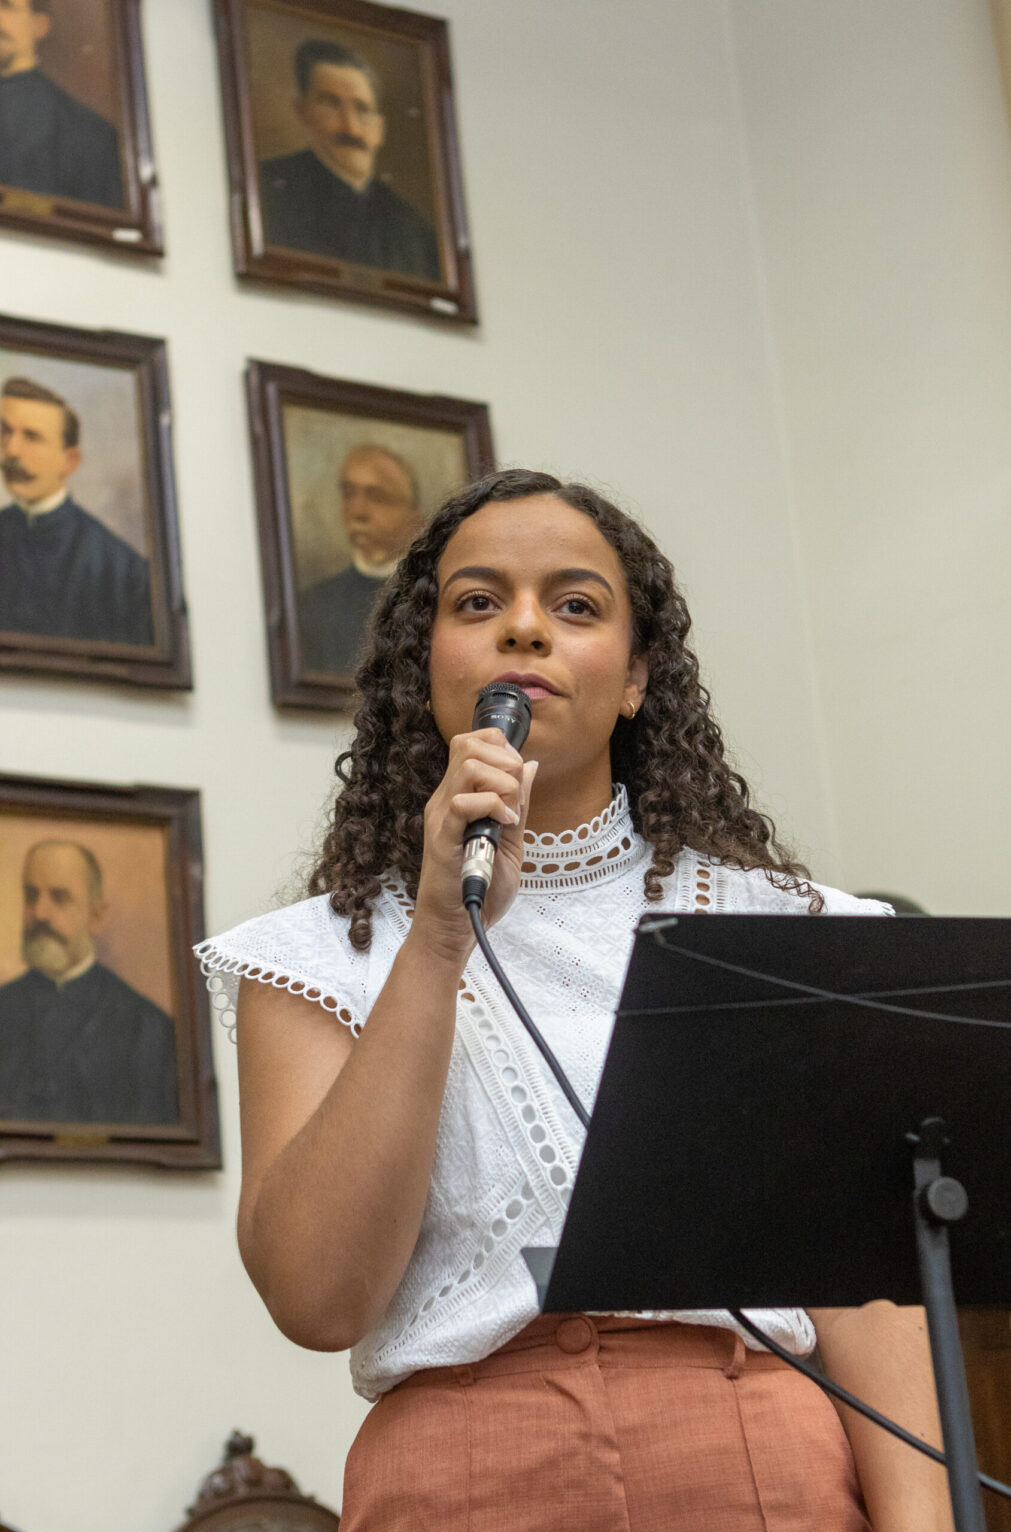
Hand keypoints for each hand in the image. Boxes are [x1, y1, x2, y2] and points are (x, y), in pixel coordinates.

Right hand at [411, 728, 537, 961]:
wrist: (454, 929)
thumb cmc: (479, 889)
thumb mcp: (510, 841)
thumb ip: (518, 805)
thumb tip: (531, 766)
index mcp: (458, 797)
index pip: (470, 743)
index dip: (500, 747)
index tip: (518, 774)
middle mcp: (445, 800)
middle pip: (467, 744)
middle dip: (505, 759)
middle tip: (517, 793)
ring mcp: (441, 818)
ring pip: (467, 766)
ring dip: (502, 782)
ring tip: (511, 811)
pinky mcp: (442, 839)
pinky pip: (462, 804)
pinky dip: (493, 807)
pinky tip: (505, 826)